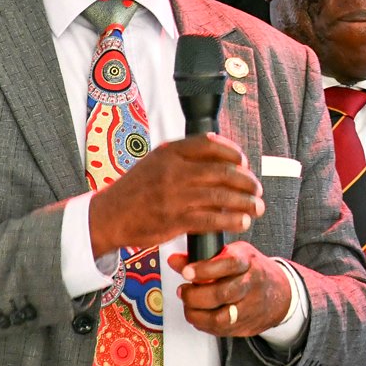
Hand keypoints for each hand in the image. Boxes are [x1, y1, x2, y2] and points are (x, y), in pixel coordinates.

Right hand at [88, 133, 262, 257]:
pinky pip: (210, 218)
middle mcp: (173, 170)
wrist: (109, 216)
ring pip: (221, 195)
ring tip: (257, 207)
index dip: (233, 152)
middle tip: (256, 189)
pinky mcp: (174, 219)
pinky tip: (241, 222)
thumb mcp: (156, 162)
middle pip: (222, 171)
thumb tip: (221, 156)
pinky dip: (230, 220)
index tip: (243, 162)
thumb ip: (184, 157)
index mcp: (169, 151)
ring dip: (245, 202)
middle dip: (246, 181)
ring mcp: (174, 195)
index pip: (210, 144)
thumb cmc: (136, 189)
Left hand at [168, 242, 289, 336]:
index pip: (227, 264)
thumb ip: (204, 257)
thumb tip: (174, 260)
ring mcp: (250, 308)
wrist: (280, 293)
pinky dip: (203, 324)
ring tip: (189, 305)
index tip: (186, 272)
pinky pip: (220, 330)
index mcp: (248, 262)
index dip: (204, 269)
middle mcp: (251, 284)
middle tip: (183, 291)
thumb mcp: (233, 254)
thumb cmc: (252, 270)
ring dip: (196, 313)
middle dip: (195, 295)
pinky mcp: (245, 326)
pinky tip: (199, 315)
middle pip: (221, 294)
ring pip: (220, 317)